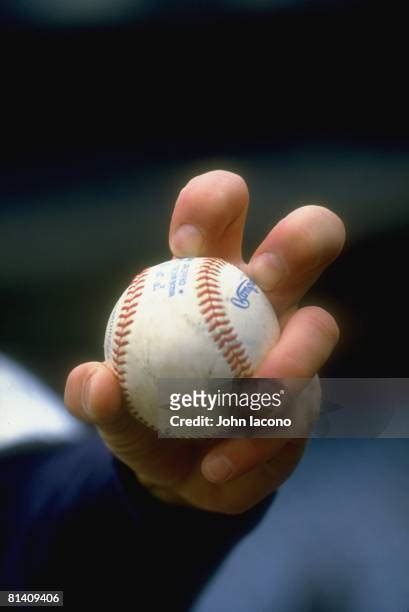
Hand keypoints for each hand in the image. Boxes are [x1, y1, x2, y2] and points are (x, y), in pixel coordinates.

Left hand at [64, 170, 344, 513]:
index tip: (184, 244)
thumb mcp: (112, 412)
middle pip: (306, 241)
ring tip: (234, 416)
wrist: (184, 477)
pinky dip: (255, 440)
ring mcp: (295, 349)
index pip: (222, 213)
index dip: (212, 205)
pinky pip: (298, 408)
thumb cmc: (148, 422)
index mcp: (211, 280)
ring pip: (318, 327)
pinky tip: (216, 466)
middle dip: (298, 239)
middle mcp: (264, 304)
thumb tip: (97, 380)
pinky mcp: (309, 397)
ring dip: (283, 368)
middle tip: (266, 280)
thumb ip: (96, 399)